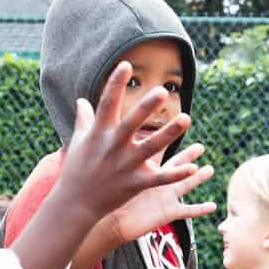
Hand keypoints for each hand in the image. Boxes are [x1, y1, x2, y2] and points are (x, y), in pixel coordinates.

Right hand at [53, 62, 212, 236]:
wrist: (75, 204)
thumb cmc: (77, 169)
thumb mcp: (79, 141)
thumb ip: (84, 120)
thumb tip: (81, 100)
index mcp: (99, 133)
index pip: (107, 103)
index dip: (115, 83)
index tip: (125, 64)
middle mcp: (113, 147)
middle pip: (131, 123)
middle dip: (145, 107)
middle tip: (162, 90)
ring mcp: (125, 166)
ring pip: (150, 148)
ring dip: (169, 134)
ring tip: (186, 118)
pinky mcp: (135, 184)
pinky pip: (158, 178)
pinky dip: (175, 174)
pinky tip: (192, 167)